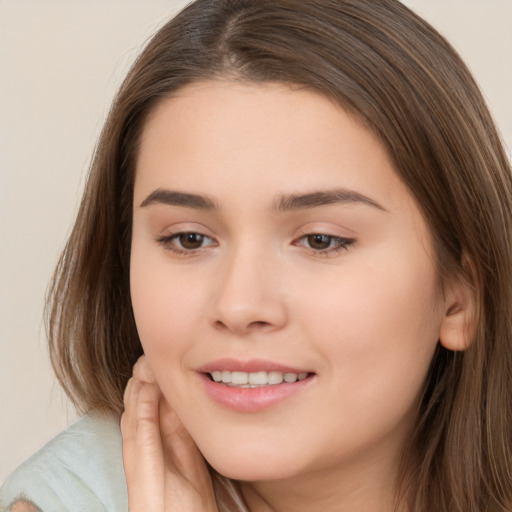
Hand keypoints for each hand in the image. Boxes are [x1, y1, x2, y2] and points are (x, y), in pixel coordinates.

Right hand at [121, 356, 217, 511]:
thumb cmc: (189, 501)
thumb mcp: (193, 454)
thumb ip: (190, 427)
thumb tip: (199, 396)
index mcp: (160, 439)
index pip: (154, 398)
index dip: (158, 375)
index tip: (169, 353)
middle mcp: (146, 442)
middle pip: (140, 398)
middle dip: (146, 373)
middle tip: (156, 350)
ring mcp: (140, 454)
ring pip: (134, 408)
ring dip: (139, 382)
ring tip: (148, 358)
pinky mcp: (138, 467)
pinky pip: (137, 430)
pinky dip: (140, 406)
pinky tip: (146, 386)